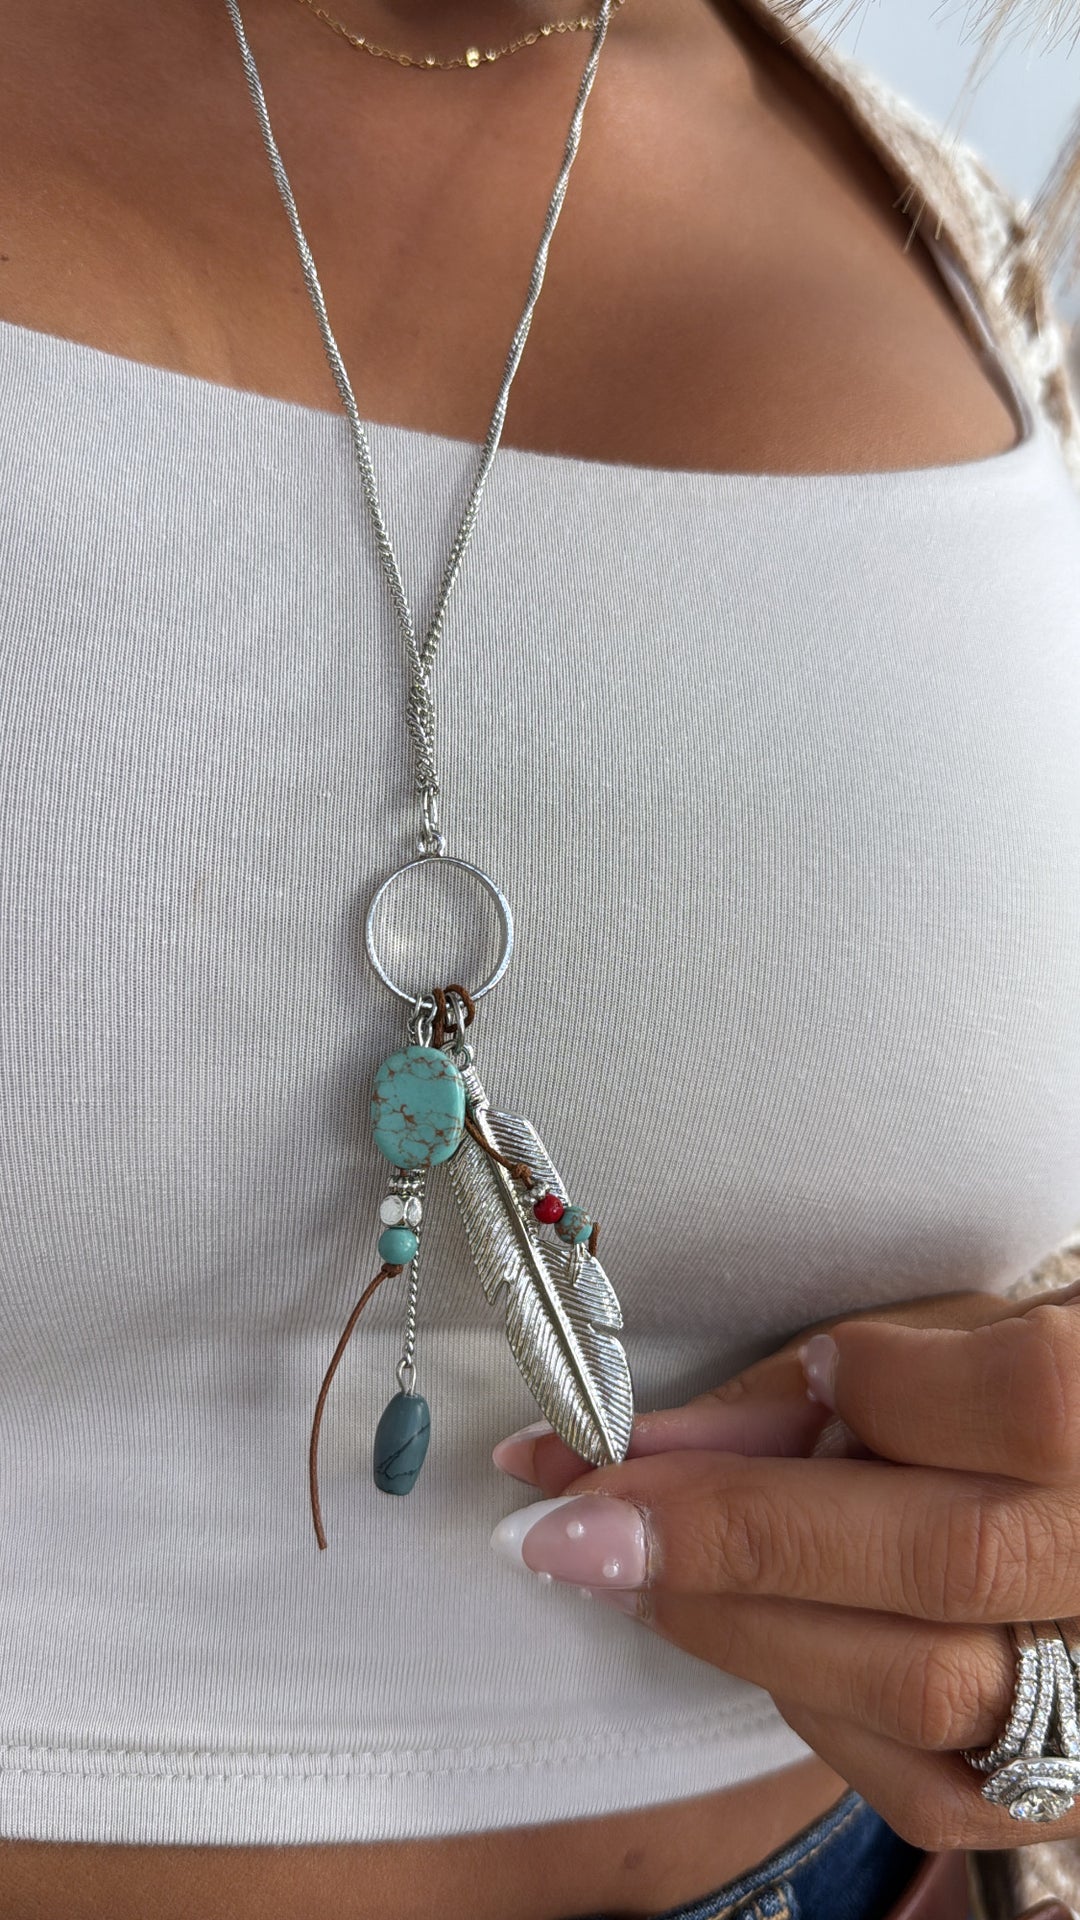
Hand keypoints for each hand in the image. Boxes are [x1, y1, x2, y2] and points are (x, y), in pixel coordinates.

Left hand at [489, 1281, 1079, 1850]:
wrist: (1076, 1513)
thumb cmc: (1000, 1405)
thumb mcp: (931, 1347)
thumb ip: (799, 1392)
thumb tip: (631, 1450)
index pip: (1017, 1398)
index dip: (874, 1386)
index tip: (702, 1400)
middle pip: (945, 1562)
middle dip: (735, 1534)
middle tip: (571, 1521)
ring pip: (919, 1686)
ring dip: (738, 1624)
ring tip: (619, 1569)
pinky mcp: (1058, 1791)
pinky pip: (918, 1786)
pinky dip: (803, 1705)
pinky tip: (736, 1635)